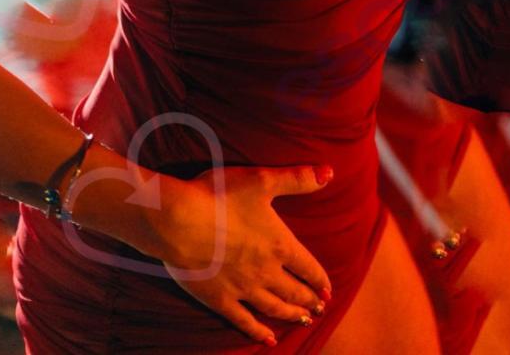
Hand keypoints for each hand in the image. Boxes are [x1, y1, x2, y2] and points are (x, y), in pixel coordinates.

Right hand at [150, 163, 334, 345]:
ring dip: (292, 315)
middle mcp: (266, 271)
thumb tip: (330, 172)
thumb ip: (297, 179)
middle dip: (308, 300)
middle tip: (319, 308)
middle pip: (294, 290)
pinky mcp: (220, 299)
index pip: (307, 266)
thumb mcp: (262, 180)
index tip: (328, 290)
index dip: (320, 279)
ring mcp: (243, 289)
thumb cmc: (219, 196)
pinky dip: (259, 332)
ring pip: (275, 307)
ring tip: (304, 320)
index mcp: (279, 244)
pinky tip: (269, 339)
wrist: (179, 222)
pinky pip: (244, 321)